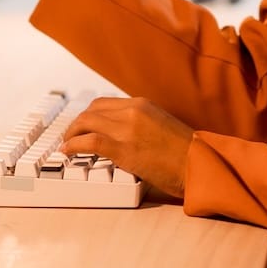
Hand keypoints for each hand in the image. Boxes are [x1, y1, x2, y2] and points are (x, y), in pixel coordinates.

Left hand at [60, 97, 192, 199]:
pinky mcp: (124, 149)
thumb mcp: (162, 125)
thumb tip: (122, 133)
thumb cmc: (186, 152)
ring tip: (66, 144)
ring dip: (71, 133)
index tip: (81, 125)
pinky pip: (89, 141)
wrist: (199, 164)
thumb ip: (141, 123)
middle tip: (69, 136)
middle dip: (76, 123)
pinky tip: (68, 151)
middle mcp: (132, 111)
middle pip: (91, 111)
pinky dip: (73, 145)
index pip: (103, 103)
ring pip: (86, 122)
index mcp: (142, 104)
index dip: (88, 115)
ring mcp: (127, 129)